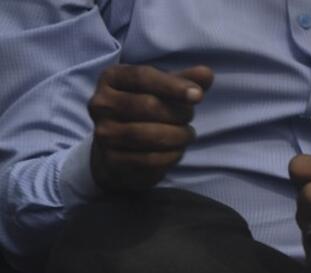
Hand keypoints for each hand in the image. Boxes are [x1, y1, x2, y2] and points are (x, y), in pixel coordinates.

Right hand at [87, 64, 212, 191]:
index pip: (143, 76)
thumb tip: (207, 73)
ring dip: (178, 136)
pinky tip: (177, 150)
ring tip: (187, 134)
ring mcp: (104, 132)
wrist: (120, 150)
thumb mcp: (164, 91)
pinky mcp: (112, 159)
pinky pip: (150, 158)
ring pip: (149, 134)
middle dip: (179, 113)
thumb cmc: (146, 111)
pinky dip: (171, 155)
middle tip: (189, 117)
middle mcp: (101, 103)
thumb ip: (185, 80)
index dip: (173, 85)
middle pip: (148, 105)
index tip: (198, 95)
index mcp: (112, 78)